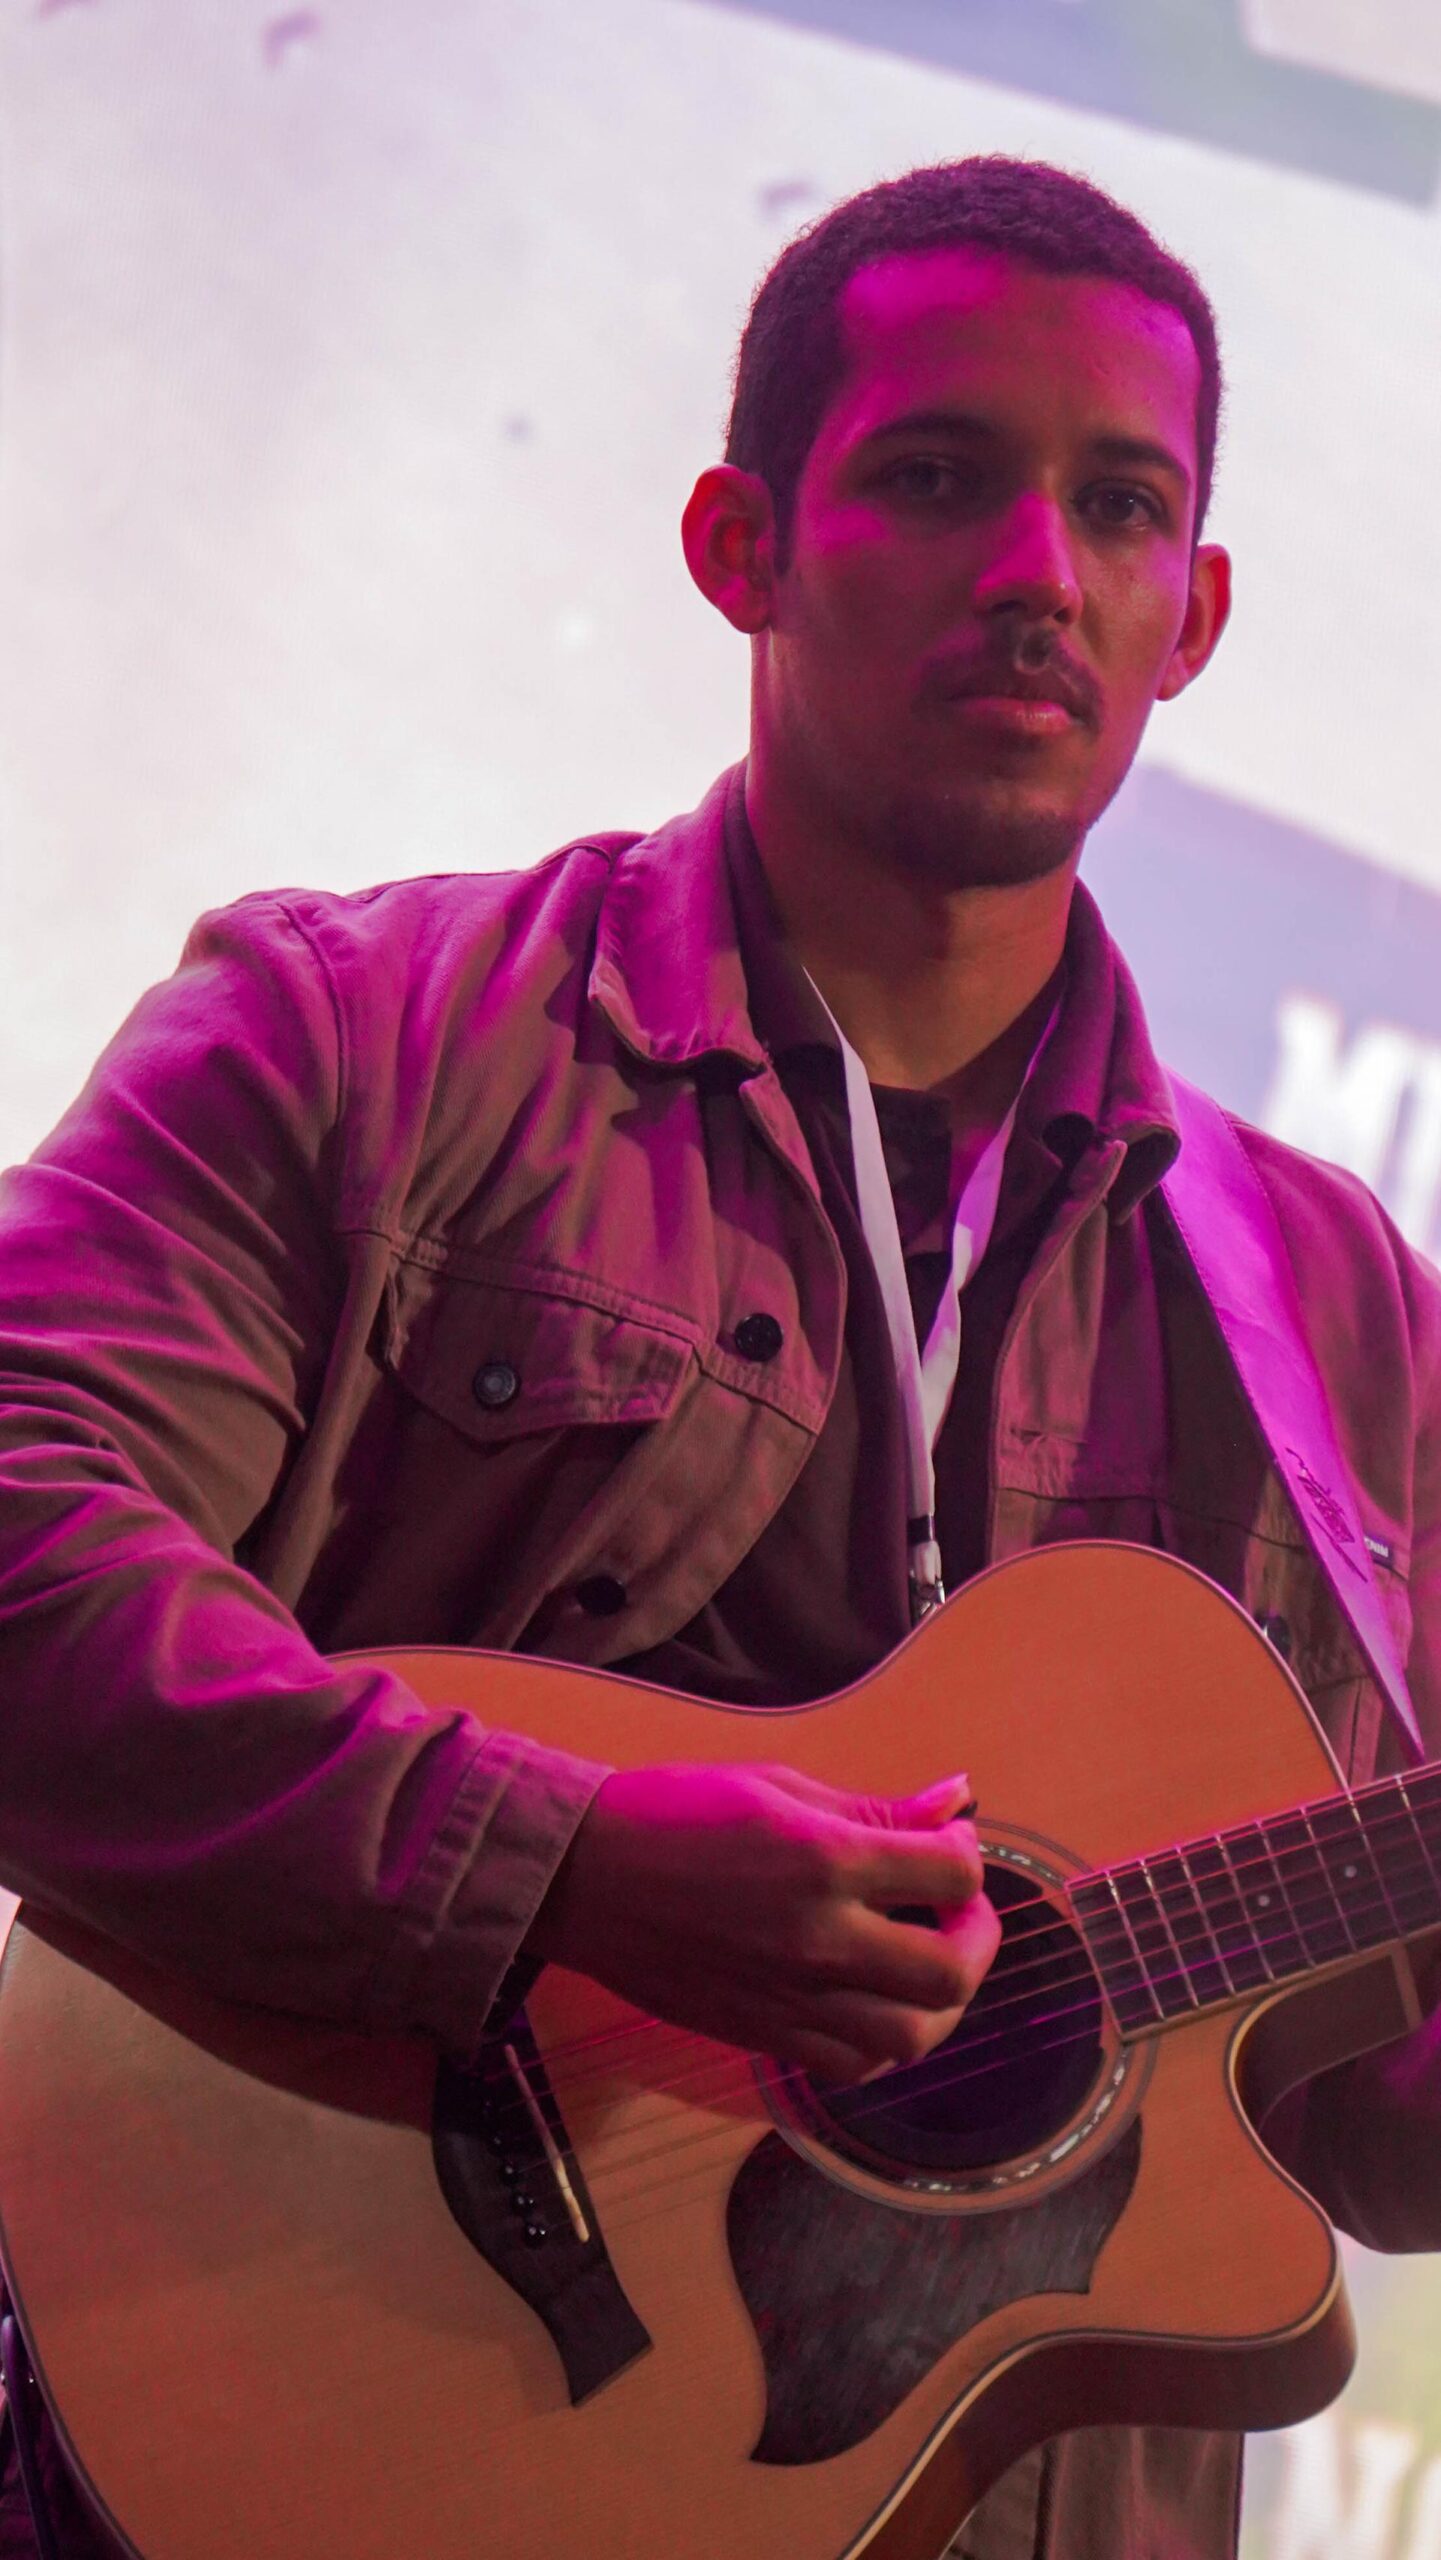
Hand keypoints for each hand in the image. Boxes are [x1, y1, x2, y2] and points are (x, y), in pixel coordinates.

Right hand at [525, 1762, 998, 2084]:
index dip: (966, 1852)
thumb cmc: (675, 1813)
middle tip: (956, 1910)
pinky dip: (882, 2040)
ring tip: (921, 1958)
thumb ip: (875, 1806)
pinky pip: (853, 2065)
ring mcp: (790, 1999)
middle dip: (975, 1936)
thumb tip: (958, 1796)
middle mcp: (819, 1940)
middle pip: (951, 1972)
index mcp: (825, 1861)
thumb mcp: (779, 1786)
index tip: (947, 1839)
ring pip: (911, 2036)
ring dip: (938, 1999)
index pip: (954, 1874)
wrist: (582, 1876)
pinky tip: (873, 1999)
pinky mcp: (762, 2036)